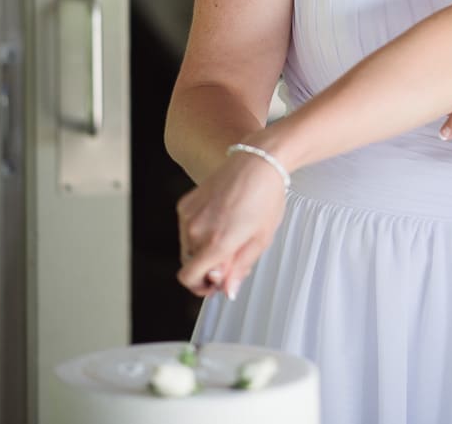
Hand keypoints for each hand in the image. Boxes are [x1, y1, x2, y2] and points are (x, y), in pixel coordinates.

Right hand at [175, 147, 287, 298]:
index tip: (217, 282)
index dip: (202, 286)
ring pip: (188, 247)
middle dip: (207, 267)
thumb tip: (227, 291)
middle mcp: (196, 230)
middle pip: (189, 264)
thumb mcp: (261, 239)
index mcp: (216, 243)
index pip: (189, 278)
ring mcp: (188, 215)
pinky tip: (221, 219)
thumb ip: (240, 269)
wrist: (259, 161)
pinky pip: (187, 228)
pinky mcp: (186, 203)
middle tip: (231, 256)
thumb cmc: (265, 197)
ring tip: (230, 233)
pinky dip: (200, 231)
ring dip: (204, 249)